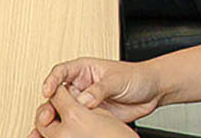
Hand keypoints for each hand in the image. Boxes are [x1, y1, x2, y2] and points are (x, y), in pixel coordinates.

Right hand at [34, 58, 162, 130]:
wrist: (152, 91)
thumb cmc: (137, 76)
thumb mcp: (118, 79)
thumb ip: (100, 89)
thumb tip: (83, 100)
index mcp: (85, 69)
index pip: (61, 72)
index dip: (51, 81)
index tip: (47, 91)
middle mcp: (81, 86)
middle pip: (57, 95)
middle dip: (49, 105)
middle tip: (47, 116)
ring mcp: (85, 102)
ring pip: (62, 111)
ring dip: (55, 120)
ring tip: (50, 128)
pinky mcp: (90, 117)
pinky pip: (74, 123)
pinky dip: (67, 129)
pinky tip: (64, 134)